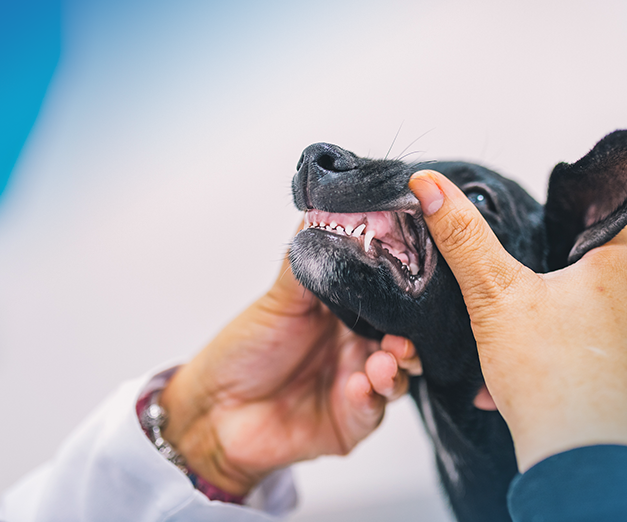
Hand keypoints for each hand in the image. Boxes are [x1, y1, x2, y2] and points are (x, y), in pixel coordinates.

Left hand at [158, 228, 413, 495]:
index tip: (414, 275)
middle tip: (403, 330)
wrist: (213, 411)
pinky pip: (374, 409)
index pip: (387, 295)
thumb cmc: (243, 351)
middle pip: (403, 335)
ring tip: (386, 359)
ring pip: (398, 373)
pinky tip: (360, 386)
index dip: (403, 287)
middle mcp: (358, 346)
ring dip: (397, 365)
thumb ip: (307, 261)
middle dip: (410, 332)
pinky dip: (372, 397)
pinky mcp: (353, 419)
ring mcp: (359, 382)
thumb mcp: (278, 299)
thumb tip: (327, 208)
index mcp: (345, 312)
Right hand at [409, 170, 626, 471]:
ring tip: (524, 318)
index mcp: (625, 267)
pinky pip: (603, 348)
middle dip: (563, 262)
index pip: (616, 208)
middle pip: (606, 259)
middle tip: (525, 265)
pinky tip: (532, 362)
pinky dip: (569, 347)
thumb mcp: (495, 297)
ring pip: (603, 306)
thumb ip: (464, 238)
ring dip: (564, 309)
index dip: (579, 203)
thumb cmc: (551, 376)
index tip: (547, 209)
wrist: (584, 463)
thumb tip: (430, 185)